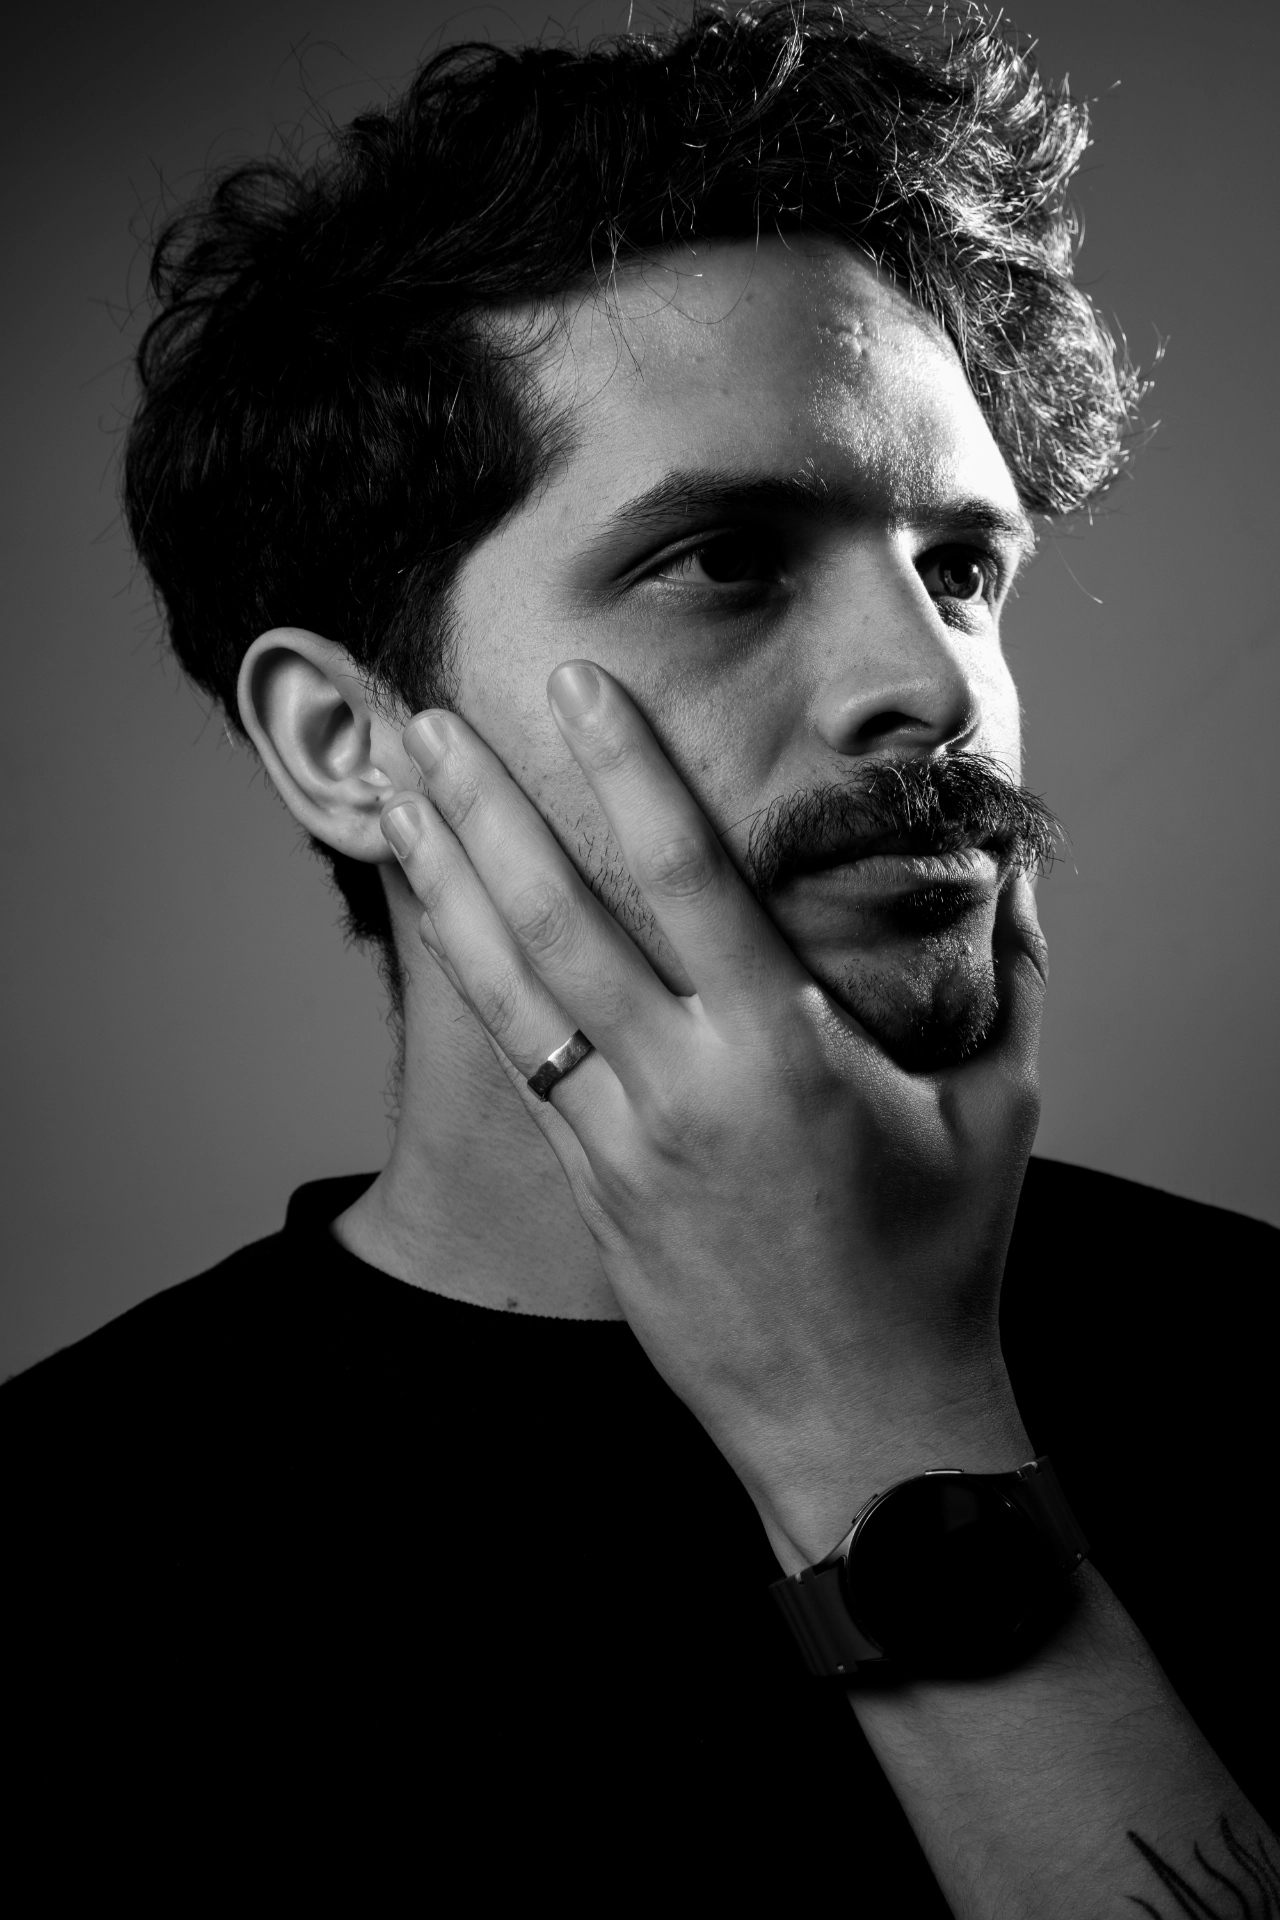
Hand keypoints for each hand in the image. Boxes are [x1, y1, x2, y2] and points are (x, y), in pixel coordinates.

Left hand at [380, 662, 1046, 1567]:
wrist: (861, 1427)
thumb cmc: (939, 1267)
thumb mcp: (998, 1112)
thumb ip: (1013, 980)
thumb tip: (1020, 875)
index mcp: (785, 1054)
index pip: (688, 879)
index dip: (626, 771)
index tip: (575, 686)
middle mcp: (684, 1087)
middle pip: (561, 919)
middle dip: (487, 807)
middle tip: (429, 714)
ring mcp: (622, 1142)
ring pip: (510, 988)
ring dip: (447, 879)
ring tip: (395, 791)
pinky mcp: (591, 1187)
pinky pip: (517, 1059)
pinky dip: (472, 975)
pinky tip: (439, 916)